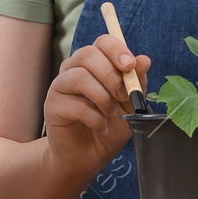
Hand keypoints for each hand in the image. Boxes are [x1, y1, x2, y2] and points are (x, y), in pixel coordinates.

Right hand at [42, 32, 151, 175]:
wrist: (88, 156)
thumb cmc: (109, 126)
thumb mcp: (130, 104)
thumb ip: (136, 82)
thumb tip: (145, 59)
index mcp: (93, 63)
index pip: (102, 42)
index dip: (116, 49)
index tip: (130, 65)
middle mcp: (73, 68)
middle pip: (88, 54)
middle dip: (111, 75)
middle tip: (123, 95)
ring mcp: (60, 85)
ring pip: (79, 76)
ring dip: (102, 97)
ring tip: (111, 113)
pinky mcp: (52, 105)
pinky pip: (75, 104)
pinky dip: (94, 118)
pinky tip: (101, 127)